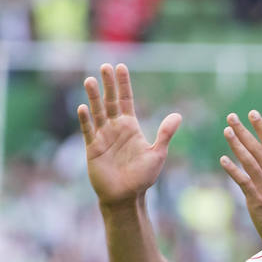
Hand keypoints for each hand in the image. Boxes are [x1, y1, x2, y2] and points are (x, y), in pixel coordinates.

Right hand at [77, 63, 181, 207]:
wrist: (126, 196)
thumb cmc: (142, 177)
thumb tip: (178, 115)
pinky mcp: (93, 148)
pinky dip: (86, 120)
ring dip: (94, 97)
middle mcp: (115, 128)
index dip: (123, 84)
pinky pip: (89, 131)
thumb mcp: (157, 153)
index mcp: (131, 127)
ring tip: (90, 80)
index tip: (120, 66)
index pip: (126, 100)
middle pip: (110, 101)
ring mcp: (103, 137)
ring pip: (97, 112)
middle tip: (105, 65)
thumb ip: (165, 133)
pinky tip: (83, 107)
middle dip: (108, 84)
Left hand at [220, 110, 261, 255]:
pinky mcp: (257, 200)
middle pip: (258, 149)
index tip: (252, 114)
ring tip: (226, 131)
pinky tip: (223, 159)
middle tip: (231, 116)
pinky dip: (233, 170)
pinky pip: (243, 182)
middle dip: (244, 131)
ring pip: (250, 162)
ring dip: (237, 145)